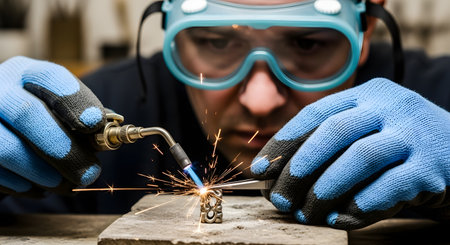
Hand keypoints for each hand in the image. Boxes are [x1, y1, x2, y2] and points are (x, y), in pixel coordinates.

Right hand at [0, 56, 104, 195]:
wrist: (1, 125)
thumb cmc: (36, 118)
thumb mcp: (54, 106)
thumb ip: (78, 117)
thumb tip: (106, 135)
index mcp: (24, 73)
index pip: (50, 76)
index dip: (75, 100)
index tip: (95, 123)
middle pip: (26, 114)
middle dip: (64, 148)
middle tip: (89, 172)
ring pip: (6, 148)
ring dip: (43, 172)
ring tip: (65, 184)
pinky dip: (21, 185)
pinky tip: (39, 187)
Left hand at [251, 78, 449, 228]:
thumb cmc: (398, 147)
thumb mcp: (366, 132)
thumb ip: (329, 146)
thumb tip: (278, 174)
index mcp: (367, 94)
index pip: (316, 114)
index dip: (283, 142)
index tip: (259, 168)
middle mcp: (390, 106)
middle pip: (334, 132)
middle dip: (299, 168)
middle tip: (280, 197)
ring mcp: (414, 133)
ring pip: (360, 158)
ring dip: (326, 189)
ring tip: (307, 211)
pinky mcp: (432, 166)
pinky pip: (389, 187)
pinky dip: (359, 205)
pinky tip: (340, 217)